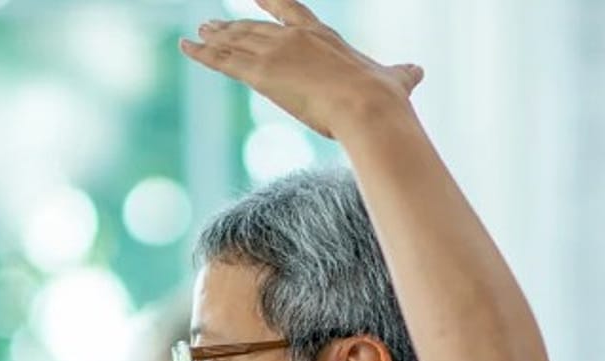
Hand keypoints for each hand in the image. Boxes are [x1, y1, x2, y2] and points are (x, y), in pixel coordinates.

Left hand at [180, 0, 421, 138]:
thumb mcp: (395, 80)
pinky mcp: (260, 73)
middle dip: (233, 26)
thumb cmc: (383, 97)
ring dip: (213, 38)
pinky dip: (201, 53)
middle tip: (213, 24)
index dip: (270, 2)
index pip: (290, 10)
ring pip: (235, 40)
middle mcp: (294, 38)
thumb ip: (402, 74)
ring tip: (197, 34)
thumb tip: (418, 71)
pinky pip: (222, 60)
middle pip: (254, 28)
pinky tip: (186, 48)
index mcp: (322, 35)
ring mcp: (275, 52)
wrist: (368, 107)